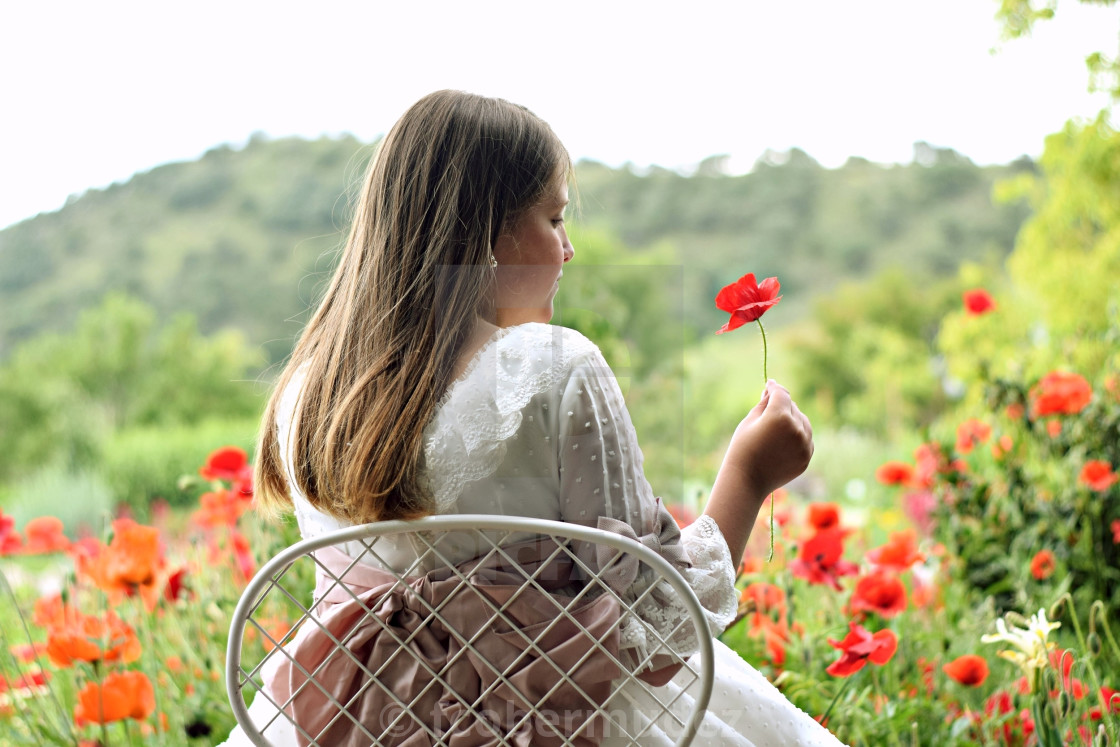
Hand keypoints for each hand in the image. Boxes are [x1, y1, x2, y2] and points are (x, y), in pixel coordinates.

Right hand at [726, 379, 813, 498]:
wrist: (747, 480)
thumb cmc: (742, 448)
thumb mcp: (749, 421)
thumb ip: (764, 403)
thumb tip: (772, 390)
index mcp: (779, 416)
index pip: (781, 394)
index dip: (774, 388)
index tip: (770, 384)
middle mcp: (796, 428)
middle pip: (792, 406)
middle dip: (782, 405)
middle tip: (768, 408)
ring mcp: (804, 444)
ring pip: (802, 421)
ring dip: (792, 419)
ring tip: (776, 427)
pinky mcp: (806, 456)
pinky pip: (805, 438)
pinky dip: (798, 435)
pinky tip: (782, 441)